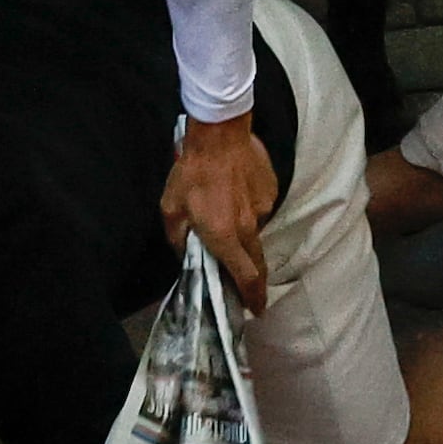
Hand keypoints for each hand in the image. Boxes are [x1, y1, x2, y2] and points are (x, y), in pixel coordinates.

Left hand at [162, 113, 278, 310]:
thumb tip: (186, 254)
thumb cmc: (191, 173)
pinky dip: (248, 208)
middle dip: (255, 278)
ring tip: (226, 212)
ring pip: (255, 231)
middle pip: (257, 262)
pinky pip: (260, 207)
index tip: (255, 310)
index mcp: (224, 236)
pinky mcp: (271, 191)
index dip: (252, 297)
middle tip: (248, 283)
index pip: (246, 277)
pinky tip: (235, 191)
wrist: (220, 133)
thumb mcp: (171, 209)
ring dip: (243, 233)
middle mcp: (248, 227)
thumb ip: (179, 238)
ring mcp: (263, 208)